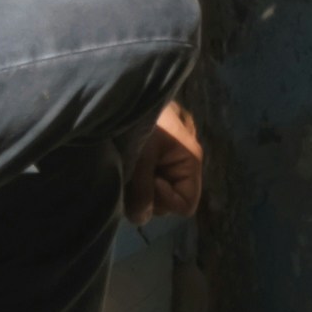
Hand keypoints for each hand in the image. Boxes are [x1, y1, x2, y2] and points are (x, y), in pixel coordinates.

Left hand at [130, 101, 202, 221]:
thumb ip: (142, 193)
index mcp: (190, 158)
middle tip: (131, 174)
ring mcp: (174, 151)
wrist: (121, 92)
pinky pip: (154, 172)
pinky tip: (129, 158)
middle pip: (172, 197)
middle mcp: (186, 156)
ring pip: (160, 186)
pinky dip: (141, 172)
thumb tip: (141, 219)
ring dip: (143, 183)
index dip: (166, 201)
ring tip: (127, 164)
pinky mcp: (160, 145)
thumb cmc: (138, 121)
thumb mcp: (139, 159)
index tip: (148, 182)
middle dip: (151, 194)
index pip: (186, 204)